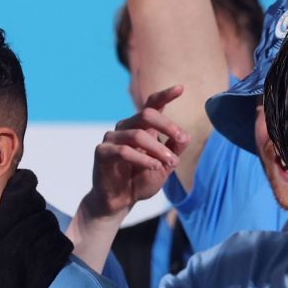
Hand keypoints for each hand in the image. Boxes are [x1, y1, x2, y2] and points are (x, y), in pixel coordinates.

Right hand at [82, 85, 189, 220]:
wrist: (121, 200)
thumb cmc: (142, 179)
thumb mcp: (165, 165)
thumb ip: (174, 150)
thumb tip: (185, 136)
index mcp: (142, 128)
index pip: (152, 105)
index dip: (165, 95)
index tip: (181, 88)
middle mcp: (126, 128)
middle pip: (147, 114)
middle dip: (167, 126)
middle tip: (181, 140)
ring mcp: (112, 138)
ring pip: (138, 134)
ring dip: (158, 149)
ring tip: (170, 162)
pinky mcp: (102, 152)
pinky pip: (123, 150)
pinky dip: (142, 159)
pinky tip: (154, 167)